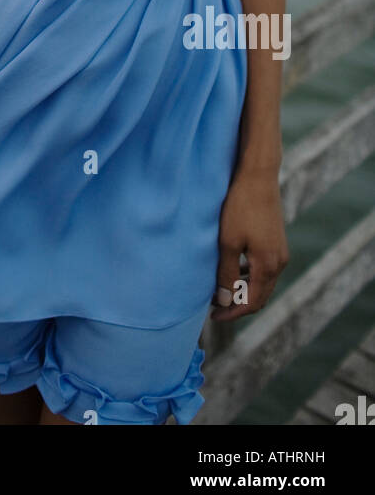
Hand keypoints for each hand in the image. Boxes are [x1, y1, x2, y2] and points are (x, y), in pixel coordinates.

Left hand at [210, 168, 289, 320]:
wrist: (258, 176)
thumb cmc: (240, 207)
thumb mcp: (228, 242)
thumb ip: (226, 274)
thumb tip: (224, 301)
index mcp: (268, 266)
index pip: (252, 302)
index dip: (232, 313)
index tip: (213, 317)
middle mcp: (279, 262)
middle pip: (260, 296)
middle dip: (239, 305)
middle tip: (216, 308)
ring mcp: (280, 251)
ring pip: (262, 283)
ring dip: (244, 290)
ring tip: (221, 290)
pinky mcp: (276, 241)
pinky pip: (264, 268)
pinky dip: (249, 276)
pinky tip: (233, 269)